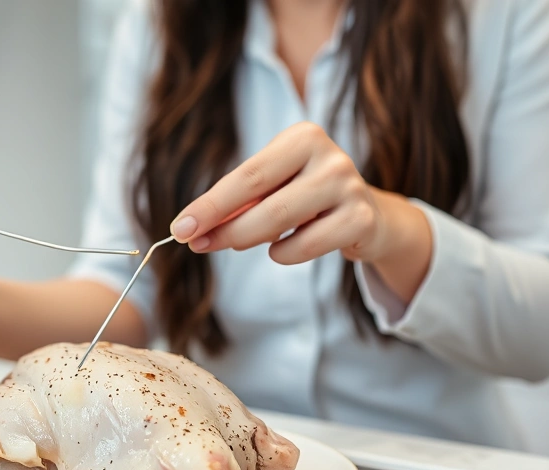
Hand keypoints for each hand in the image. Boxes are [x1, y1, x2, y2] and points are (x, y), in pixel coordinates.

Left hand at [169, 122, 431, 300]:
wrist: (368, 217)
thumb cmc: (306, 199)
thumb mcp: (274, 189)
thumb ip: (238, 203)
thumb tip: (192, 229)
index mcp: (302, 137)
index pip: (245, 175)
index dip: (209, 205)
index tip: (179, 227)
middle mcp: (329, 156)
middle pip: (260, 199)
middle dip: (222, 227)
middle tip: (197, 245)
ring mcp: (349, 187)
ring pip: (279, 223)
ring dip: (247, 240)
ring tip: (241, 242)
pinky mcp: (362, 220)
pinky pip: (304, 247)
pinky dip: (283, 254)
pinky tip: (285, 247)